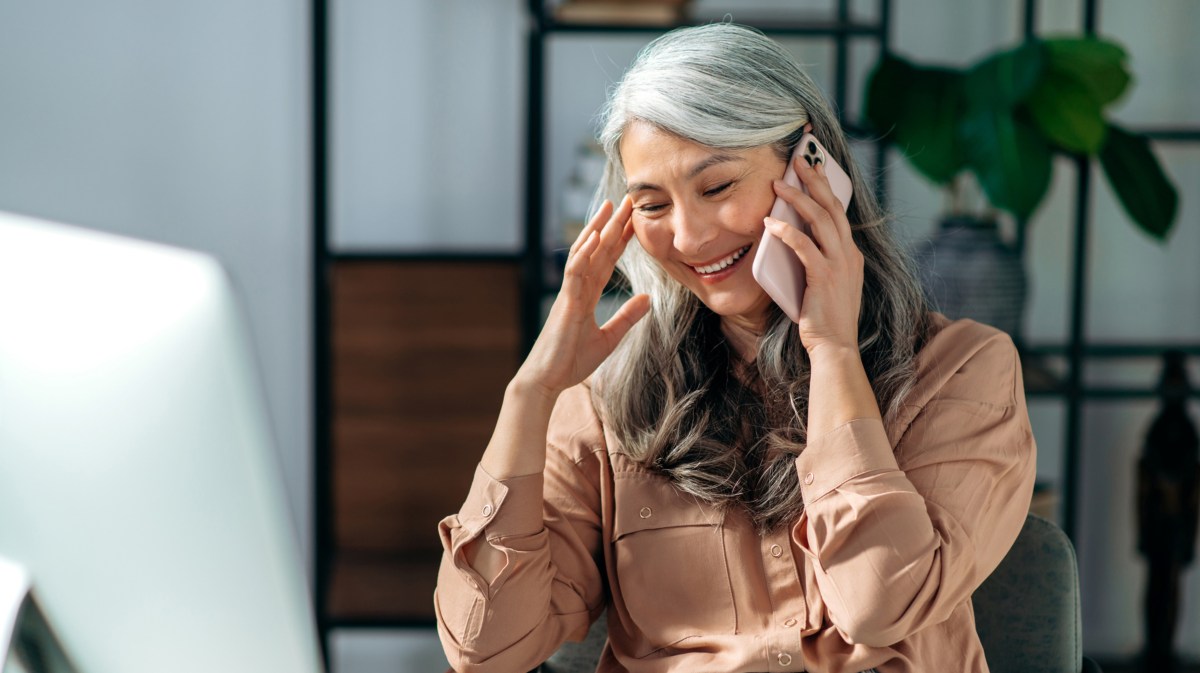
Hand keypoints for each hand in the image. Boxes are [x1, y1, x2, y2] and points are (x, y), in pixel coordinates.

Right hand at [515, 195, 650, 398]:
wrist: (547, 380)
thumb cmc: (571, 361)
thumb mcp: (608, 339)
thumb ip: (627, 317)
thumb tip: (648, 298)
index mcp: (587, 296)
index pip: (607, 261)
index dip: (621, 240)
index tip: (636, 221)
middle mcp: (577, 289)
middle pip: (597, 250)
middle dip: (613, 225)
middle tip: (628, 200)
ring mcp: (569, 294)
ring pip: (584, 254)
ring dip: (597, 230)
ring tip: (610, 207)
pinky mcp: (564, 304)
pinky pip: (573, 273)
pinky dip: (583, 254)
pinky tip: (593, 238)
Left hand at [763, 155, 863, 355]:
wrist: (835, 347)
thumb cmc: (824, 318)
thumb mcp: (824, 282)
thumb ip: (815, 260)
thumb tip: (791, 238)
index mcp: (850, 254)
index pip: (838, 212)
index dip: (826, 187)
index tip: (814, 167)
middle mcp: (849, 254)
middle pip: (832, 206)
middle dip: (814, 179)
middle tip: (798, 159)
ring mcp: (839, 264)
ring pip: (820, 219)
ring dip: (797, 198)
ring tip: (777, 185)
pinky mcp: (824, 276)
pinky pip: (804, 246)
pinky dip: (786, 231)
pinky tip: (770, 224)